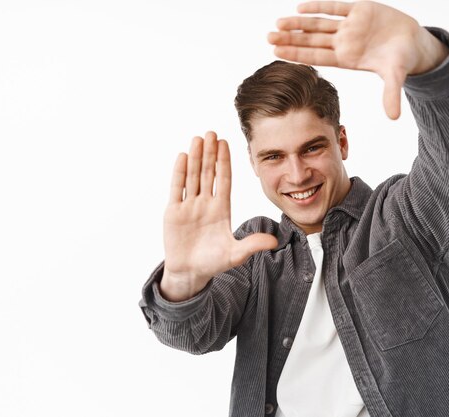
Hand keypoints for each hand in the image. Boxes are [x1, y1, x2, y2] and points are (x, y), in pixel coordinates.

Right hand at [161, 131, 277, 301]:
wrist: (189, 273)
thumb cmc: (212, 263)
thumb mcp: (236, 254)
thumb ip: (252, 244)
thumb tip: (275, 242)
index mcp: (221, 209)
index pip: (224, 180)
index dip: (224, 162)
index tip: (225, 144)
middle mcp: (205, 203)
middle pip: (207, 173)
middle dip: (209, 153)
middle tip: (211, 132)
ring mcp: (189, 206)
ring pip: (193, 176)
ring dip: (194, 157)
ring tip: (197, 138)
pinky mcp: (174, 212)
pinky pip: (177, 188)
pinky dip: (179, 172)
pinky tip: (182, 156)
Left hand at [268, 1, 448, 118]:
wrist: (414, 41)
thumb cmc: (401, 60)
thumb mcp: (396, 76)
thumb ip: (392, 94)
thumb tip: (394, 118)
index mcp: (347, 59)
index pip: (316, 57)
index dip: (297, 54)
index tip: (277, 52)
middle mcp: (344, 42)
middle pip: (311, 41)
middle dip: (290, 39)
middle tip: (268, 37)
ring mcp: (349, 26)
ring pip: (318, 24)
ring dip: (299, 23)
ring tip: (278, 23)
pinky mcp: (359, 9)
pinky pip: (335, 7)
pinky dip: (319, 6)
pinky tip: (300, 8)